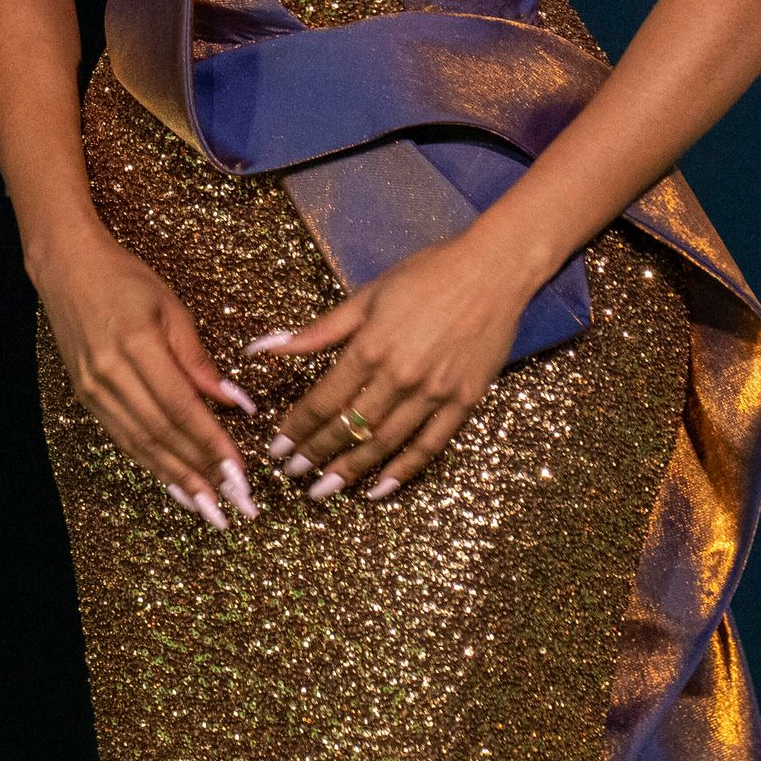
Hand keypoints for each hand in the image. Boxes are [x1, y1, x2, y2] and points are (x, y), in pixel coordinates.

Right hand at [29, 223, 256, 525]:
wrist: (65, 267)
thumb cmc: (124, 278)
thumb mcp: (170, 308)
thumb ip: (199, 360)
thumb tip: (236, 403)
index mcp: (135, 344)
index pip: (182, 406)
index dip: (213, 442)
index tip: (241, 472)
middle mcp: (109, 373)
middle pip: (162, 433)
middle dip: (201, 472)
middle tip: (234, 503)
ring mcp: (92, 389)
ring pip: (141, 444)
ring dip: (178, 478)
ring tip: (209, 507)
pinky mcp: (85, 397)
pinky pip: (122, 439)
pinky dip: (151, 465)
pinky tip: (174, 485)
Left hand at [257, 224, 544, 500]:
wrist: (492, 271)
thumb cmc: (426, 275)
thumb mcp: (366, 296)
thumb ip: (319, 331)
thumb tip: (267, 347)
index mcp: (370, 347)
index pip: (323, 400)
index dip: (296, 428)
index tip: (277, 448)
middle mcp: (400, 376)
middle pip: (349, 427)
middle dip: (315, 454)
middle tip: (291, 473)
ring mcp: (435, 392)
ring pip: (385, 443)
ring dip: (351, 470)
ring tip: (323, 489)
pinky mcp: (464, 401)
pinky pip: (430, 446)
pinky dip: (403, 471)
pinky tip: (379, 488)